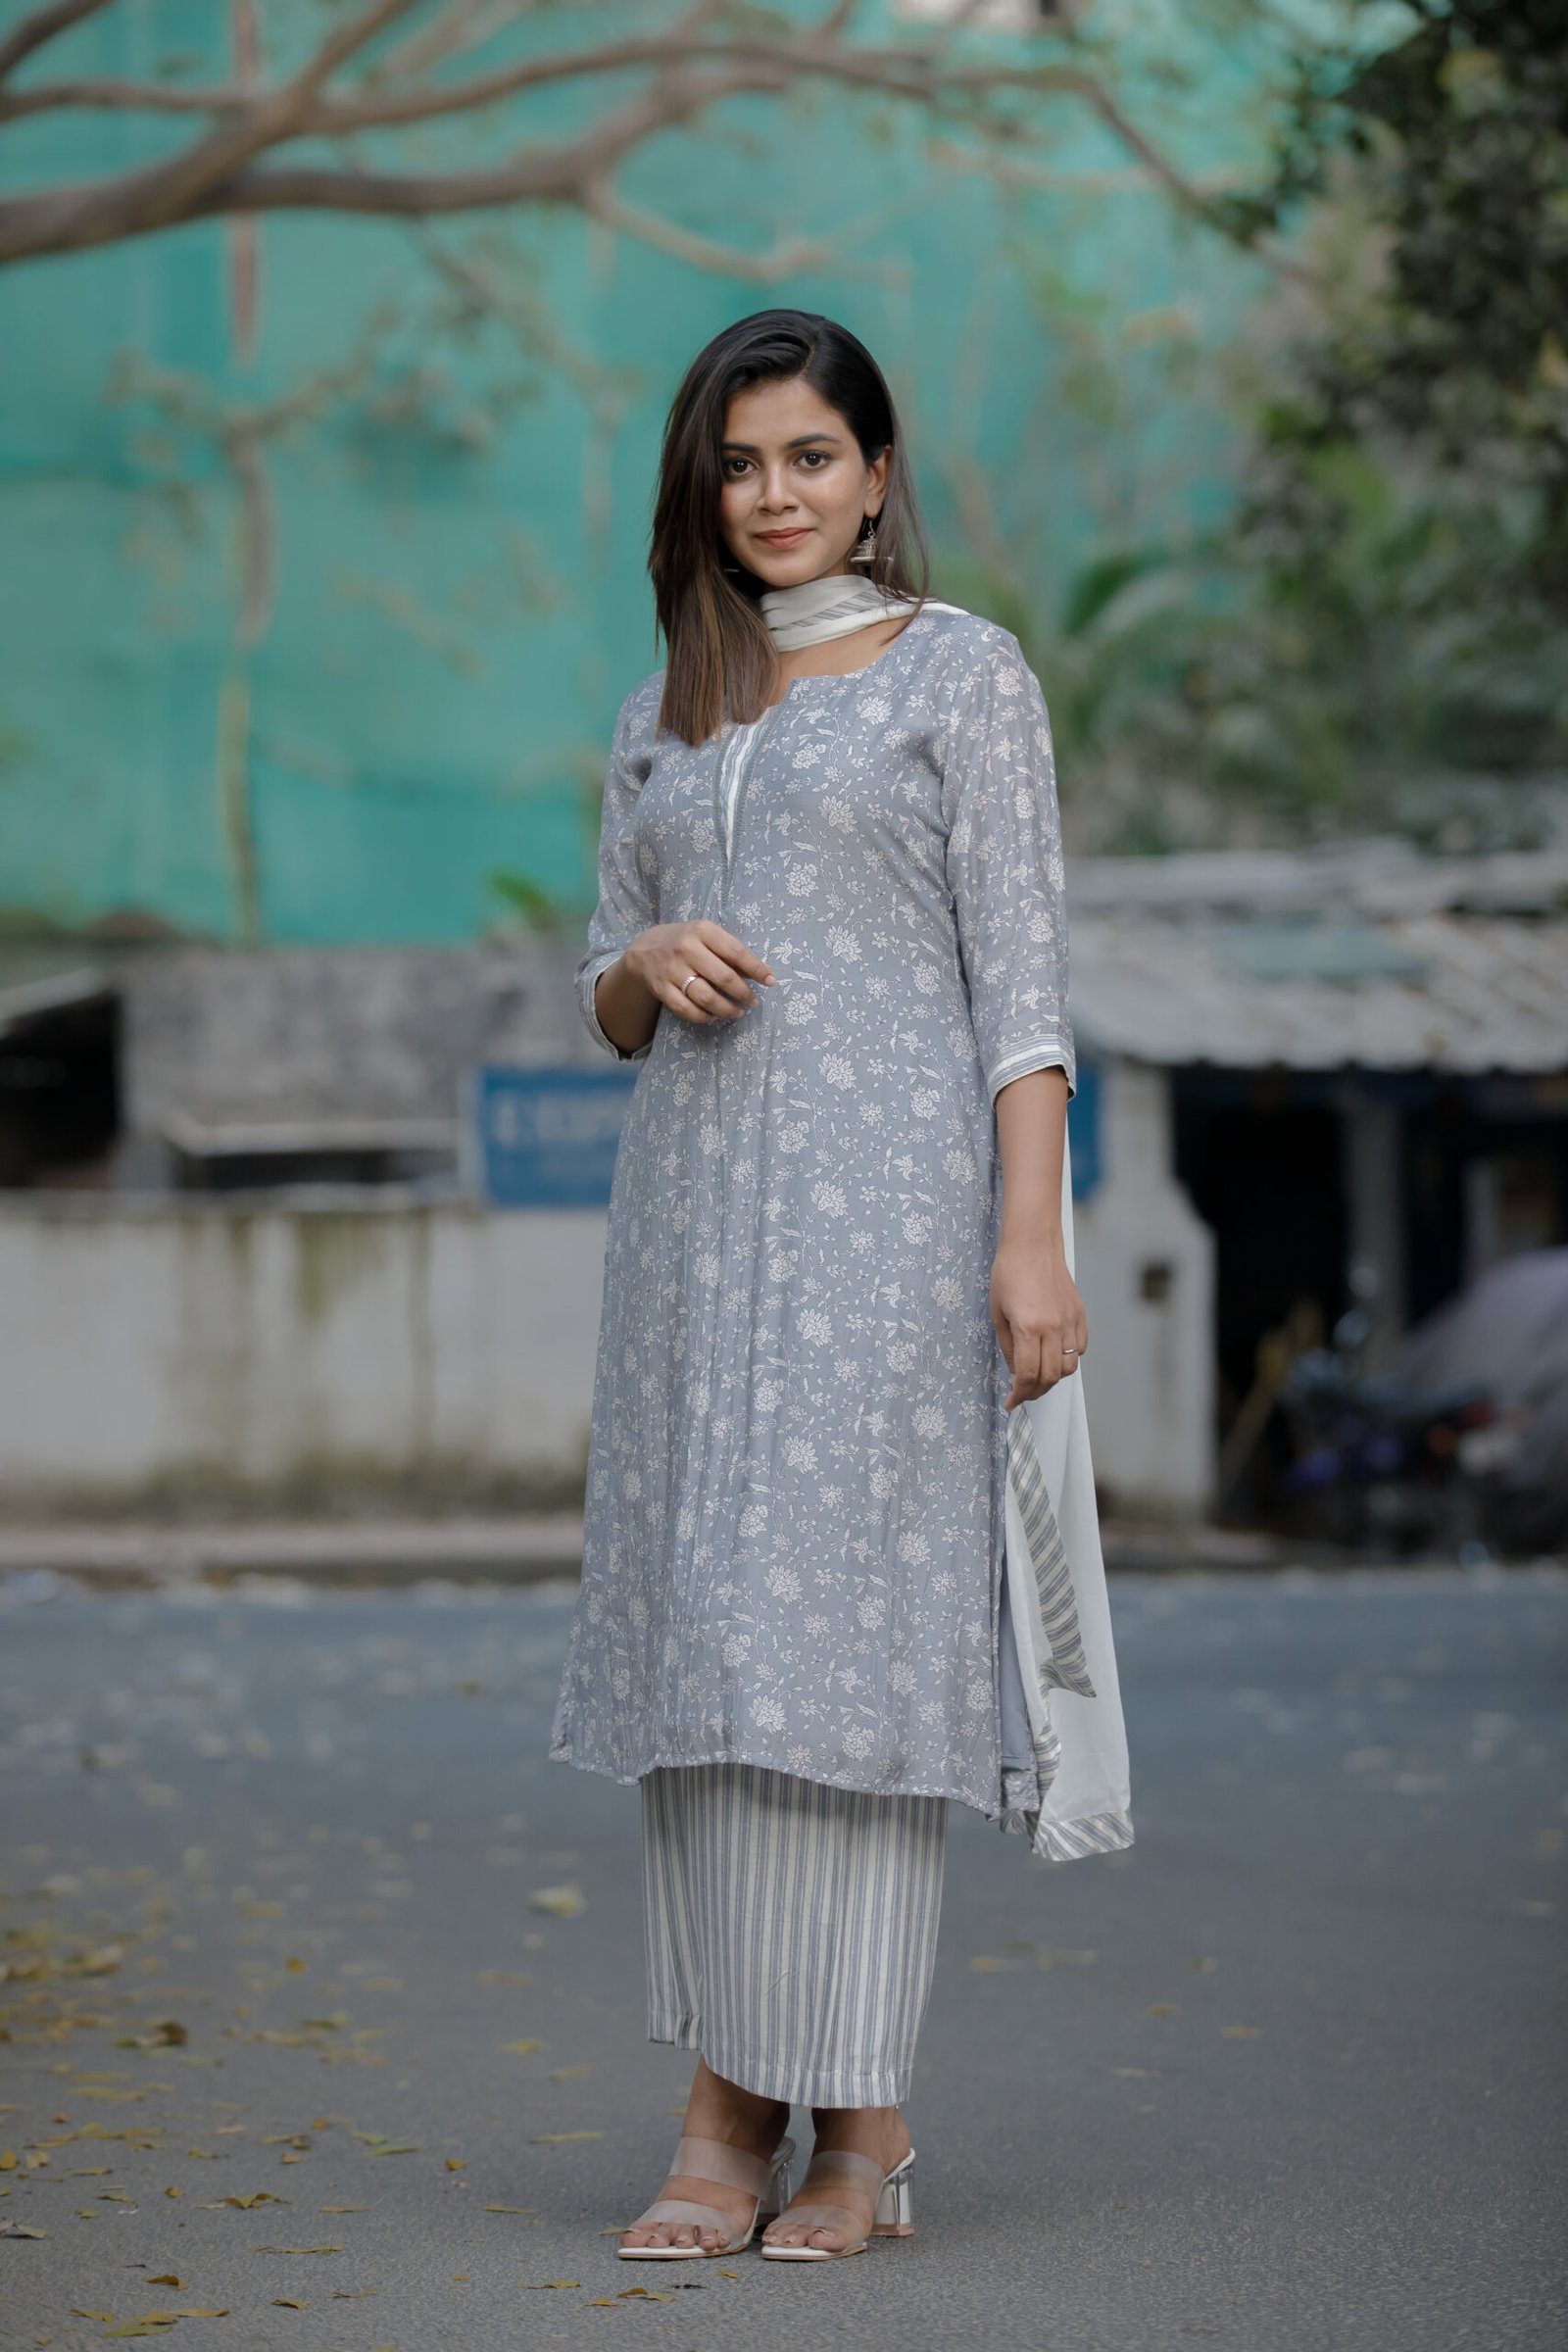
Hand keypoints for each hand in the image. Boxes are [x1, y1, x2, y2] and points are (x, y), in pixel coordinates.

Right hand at [627, 920, 774, 1025]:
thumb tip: (762, 974)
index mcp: (702, 931)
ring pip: (706, 998)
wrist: (646, 949)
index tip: (770, 981)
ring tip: (738, 1011)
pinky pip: (687, 1010)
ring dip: (727, 1009)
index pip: (736, 952)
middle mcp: (686, 949)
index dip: (757, 969)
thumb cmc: (687, 941)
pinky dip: (704, 1017)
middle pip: (724, 978)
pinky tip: (714, 1016)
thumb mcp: (708, 936)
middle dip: (744, 994)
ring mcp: (672, 970)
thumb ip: (731, 952)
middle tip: (753, 1002)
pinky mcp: (662, 989)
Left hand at [990, 1236, 1087, 1409]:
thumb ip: (1007, 1347)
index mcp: (1028, 1328)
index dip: (1019, 1395)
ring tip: (1038, 1376)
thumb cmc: (1008, 1273)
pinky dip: (1068, 1358)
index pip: (1028, 1375)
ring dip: (1053, 1378)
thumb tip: (1015, 1372)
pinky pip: (1080, 1347)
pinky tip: (1054, 1354)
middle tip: (1022, 1395)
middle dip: (1035, 1392)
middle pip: (1051, 1377)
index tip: (1011, 1402)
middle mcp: (1053, 1327)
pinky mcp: (1080, 1314)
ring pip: (1069, 1366)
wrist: (1032, 1244)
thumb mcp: (997, 1313)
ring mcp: (1070, 1321)